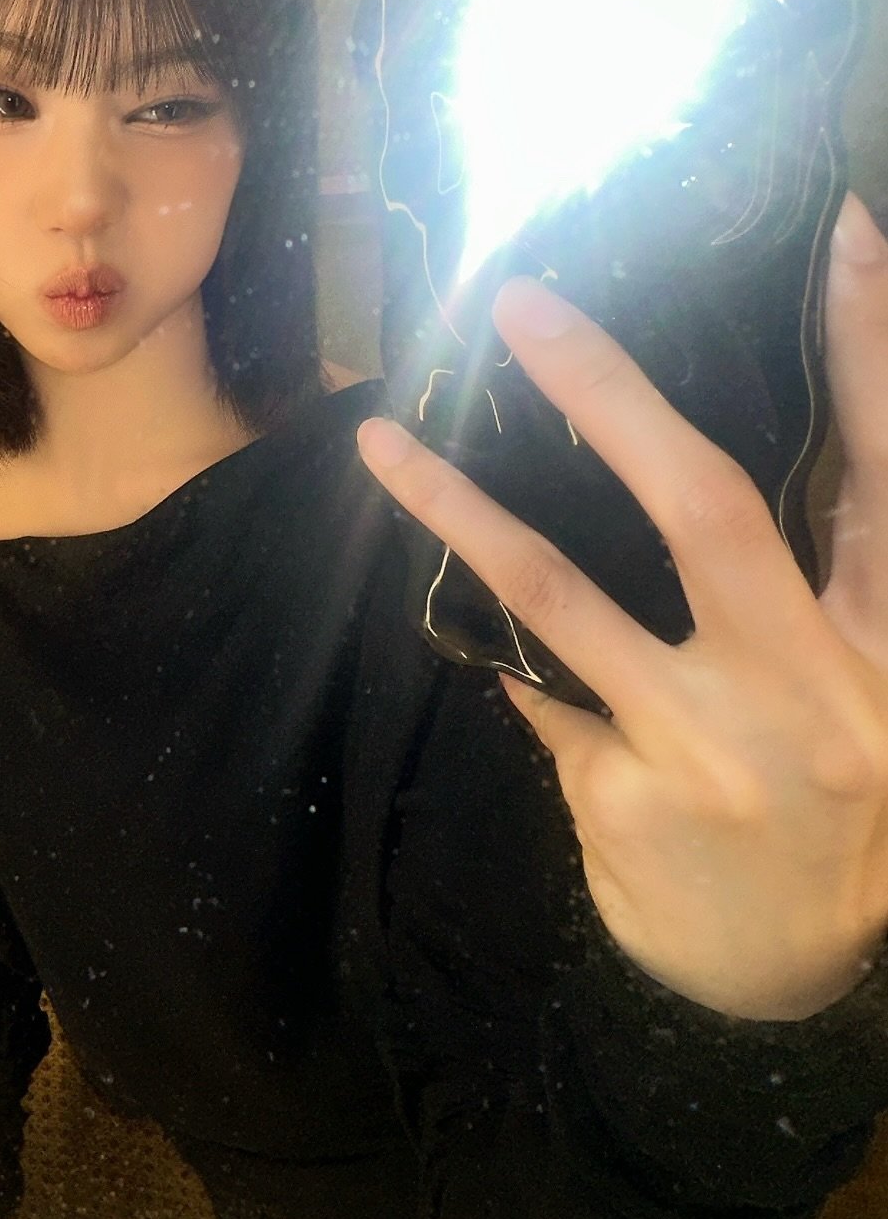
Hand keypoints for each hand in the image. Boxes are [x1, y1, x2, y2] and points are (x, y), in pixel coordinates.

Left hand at [354, 190, 887, 1023]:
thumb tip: (715, 436)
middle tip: (523, 303)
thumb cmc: (834, 803)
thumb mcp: (863, 690)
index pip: (883, 473)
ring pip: (564, 595)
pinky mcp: (628, 801)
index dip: (871, 350)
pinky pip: (536, 689)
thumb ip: (831, 578)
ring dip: (461, 508)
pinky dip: (504, 647)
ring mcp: (713, 750)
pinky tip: (465, 609)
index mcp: (887, 644)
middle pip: (709, 509)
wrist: (786, 987)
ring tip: (381, 442)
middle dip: (613, 395)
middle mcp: (815, 690)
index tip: (844, 231)